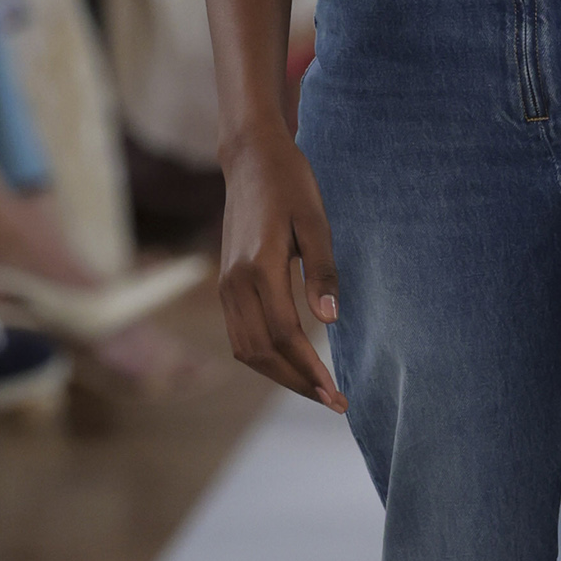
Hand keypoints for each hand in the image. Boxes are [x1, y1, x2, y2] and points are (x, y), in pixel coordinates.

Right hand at [217, 130, 345, 409]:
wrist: (251, 159)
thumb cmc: (290, 184)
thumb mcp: (316, 221)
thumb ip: (322, 271)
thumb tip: (330, 321)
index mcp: (259, 267)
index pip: (284, 334)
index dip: (309, 368)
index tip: (335, 391)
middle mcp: (235, 282)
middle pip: (262, 351)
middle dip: (297, 381)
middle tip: (333, 401)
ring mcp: (225, 285)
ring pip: (246, 349)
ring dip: (280, 374)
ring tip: (315, 389)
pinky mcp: (225, 284)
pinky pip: (239, 335)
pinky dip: (264, 357)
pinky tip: (291, 363)